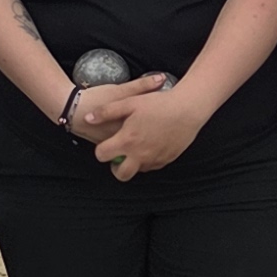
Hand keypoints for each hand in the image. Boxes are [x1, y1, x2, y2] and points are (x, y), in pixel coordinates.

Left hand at [80, 75, 198, 180]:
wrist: (188, 109)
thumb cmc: (158, 104)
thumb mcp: (129, 102)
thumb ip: (106, 111)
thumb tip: (88, 118)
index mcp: (127, 141)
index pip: (103, 156)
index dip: (100, 150)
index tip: (105, 144)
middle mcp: (139, 155)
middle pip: (120, 174)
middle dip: (115, 167)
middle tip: (118, 155)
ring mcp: (154, 159)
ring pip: (138, 171)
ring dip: (133, 163)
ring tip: (136, 146)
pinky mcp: (167, 160)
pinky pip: (152, 166)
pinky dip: (147, 160)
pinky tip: (150, 145)